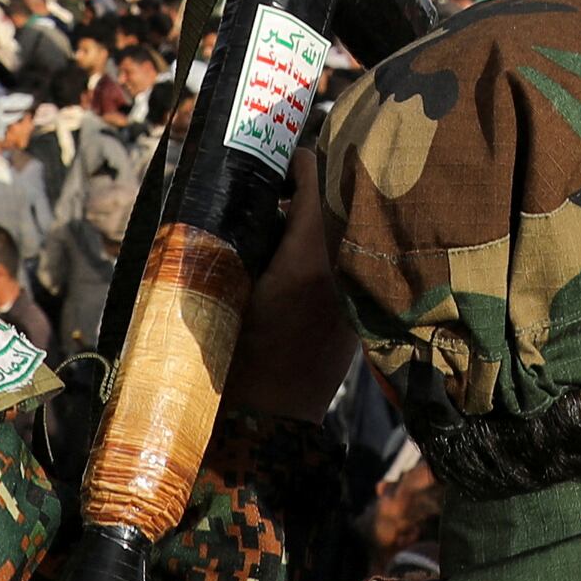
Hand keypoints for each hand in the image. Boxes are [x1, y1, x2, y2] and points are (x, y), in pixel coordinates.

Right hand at [228, 131, 359, 421]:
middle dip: (307, 188)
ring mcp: (353, 291)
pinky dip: (325, 252)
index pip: (314, 177)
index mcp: (308, 255)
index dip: (292, 162)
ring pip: (342, 231)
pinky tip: (293, 264)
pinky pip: (345, 263)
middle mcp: (341, 267)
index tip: (272, 163)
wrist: (266, 418)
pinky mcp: (356, 313)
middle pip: (335, 199)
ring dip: (315, 221)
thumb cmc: (231, 351)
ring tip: (278, 227)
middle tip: (274, 190)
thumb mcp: (224, 285)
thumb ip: (235, 237)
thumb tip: (235, 198)